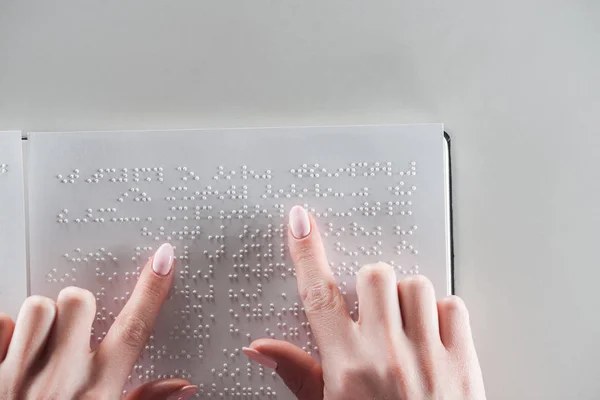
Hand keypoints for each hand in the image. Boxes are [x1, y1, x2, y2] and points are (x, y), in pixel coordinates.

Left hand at [0, 243, 197, 399]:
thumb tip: (182, 387)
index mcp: (99, 390)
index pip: (135, 327)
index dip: (153, 288)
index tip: (163, 259)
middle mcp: (61, 379)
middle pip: (79, 301)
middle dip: (76, 308)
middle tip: (70, 330)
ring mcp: (19, 376)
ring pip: (38, 306)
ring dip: (39, 319)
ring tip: (38, 344)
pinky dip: (3, 332)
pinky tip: (8, 353)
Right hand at [243, 206, 486, 399]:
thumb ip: (297, 373)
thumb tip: (261, 349)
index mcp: (346, 367)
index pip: (318, 295)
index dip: (306, 252)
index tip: (300, 223)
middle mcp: (386, 355)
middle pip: (374, 275)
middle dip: (371, 285)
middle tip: (373, 311)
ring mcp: (428, 356)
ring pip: (415, 284)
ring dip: (406, 297)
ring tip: (403, 326)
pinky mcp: (463, 361)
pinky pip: (452, 306)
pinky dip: (442, 313)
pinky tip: (431, 334)